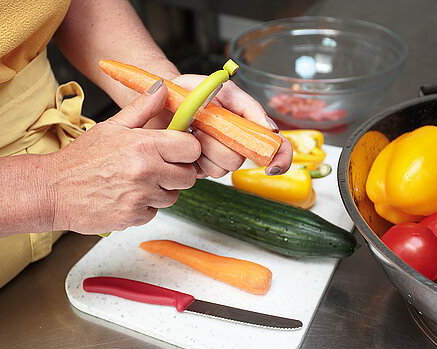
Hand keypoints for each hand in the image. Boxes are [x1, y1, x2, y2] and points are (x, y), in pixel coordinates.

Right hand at [48, 81, 200, 233]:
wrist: (51, 190)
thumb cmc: (80, 158)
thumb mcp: (111, 126)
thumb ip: (142, 108)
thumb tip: (162, 88)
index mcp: (144, 144)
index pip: (192, 148)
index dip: (187, 149)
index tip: (178, 150)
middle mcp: (146, 171)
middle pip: (189, 176)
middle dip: (178, 172)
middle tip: (158, 167)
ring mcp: (141, 196)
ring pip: (173, 196)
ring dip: (161, 190)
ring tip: (137, 181)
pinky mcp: (134, 217)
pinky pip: (155, 212)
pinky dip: (145, 207)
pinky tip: (127, 196)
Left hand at [147, 74, 292, 177]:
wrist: (156, 101)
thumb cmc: (188, 91)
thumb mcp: (219, 88)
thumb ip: (246, 105)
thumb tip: (270, 128)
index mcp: (245, 124)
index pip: (275, 145)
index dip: (280, 156)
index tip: (272, 164)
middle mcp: (235, 143)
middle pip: (244, 157)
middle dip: (224, 142)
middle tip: (204, 125)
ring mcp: (218, 157)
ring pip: (226, 166)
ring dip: (207, 147)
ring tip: (193, 129)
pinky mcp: (201, 168)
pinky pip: (208, 172)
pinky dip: (195, 156)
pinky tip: (186, 141)